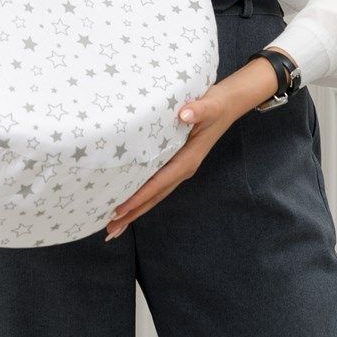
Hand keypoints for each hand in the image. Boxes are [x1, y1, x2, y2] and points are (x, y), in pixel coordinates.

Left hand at [104, 79, 245, 240]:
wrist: (226, 105)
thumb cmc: (215, 106)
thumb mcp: (209, 106)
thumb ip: (198, 110)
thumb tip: (184, 114)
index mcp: (187, 161)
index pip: (158, 183)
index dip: (139, 197)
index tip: (120, 209)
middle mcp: (182, 169)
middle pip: (154, 197)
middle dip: (133, 214)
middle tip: (109, 231)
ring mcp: (178, 168)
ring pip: (154, 194)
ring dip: (135, 211)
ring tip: (114, 226)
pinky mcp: (174, 164)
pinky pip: (156, 185)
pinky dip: (141, 197)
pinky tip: (128, 204)